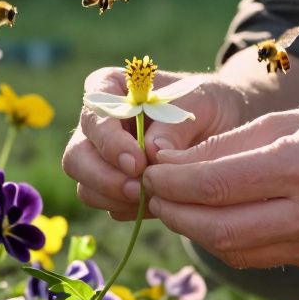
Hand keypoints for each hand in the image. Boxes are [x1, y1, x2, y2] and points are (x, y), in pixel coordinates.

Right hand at [61, 67, 245, 219]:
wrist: (222, 129)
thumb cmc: (206, 105)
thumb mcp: (201, 102)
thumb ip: (175, 123)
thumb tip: (152, 152)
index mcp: (110, 89)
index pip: (93, 114)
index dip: (108, 142)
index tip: (137, 163)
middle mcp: (97, 125)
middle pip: (76, 157)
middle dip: (105, 178)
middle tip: (140, 190)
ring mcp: (100, 159)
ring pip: (86, 187)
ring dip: (116, 199)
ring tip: (154, 198)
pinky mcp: (112, 187)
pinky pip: (107, 206)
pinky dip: (130, 210)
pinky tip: (158, 202)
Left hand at [143, 101, 298, 267]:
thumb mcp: (284, 120)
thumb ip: (225, 146)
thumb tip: (168, 164)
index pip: (216, 185)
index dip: (172, 183)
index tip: (148, 173)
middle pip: (217, 228)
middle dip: (174, 213)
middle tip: (151, 195)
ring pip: (232, 251)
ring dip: (193, 231)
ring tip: (175, 206)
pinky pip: (256, 257)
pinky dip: (224, 240)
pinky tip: (211, 219)